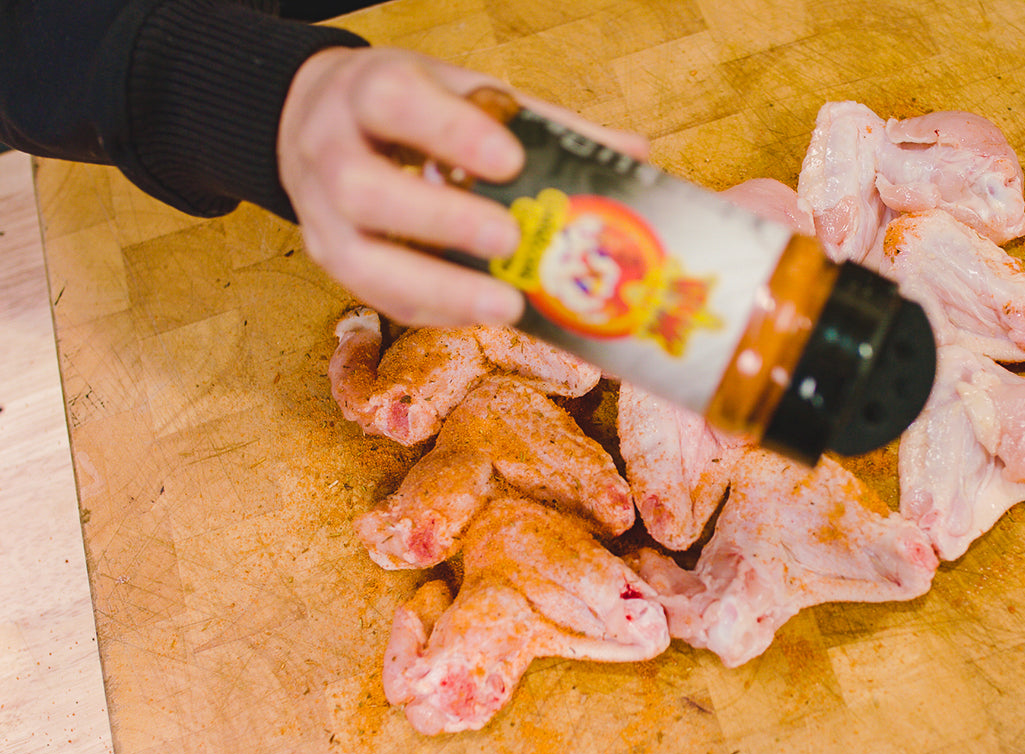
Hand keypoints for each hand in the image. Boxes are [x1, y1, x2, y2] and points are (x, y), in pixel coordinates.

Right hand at [277, 47, 648, 327]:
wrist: (316, 121)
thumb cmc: (409, 110)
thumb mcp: (462, 93)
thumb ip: (538, 122)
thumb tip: (632, 152)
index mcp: (369, 91)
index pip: (395, 103)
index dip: (452, 133)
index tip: (511, 162)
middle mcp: (329, 150)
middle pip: (364, 189)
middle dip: (441, 220)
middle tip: (509, 240)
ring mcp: (321, 213)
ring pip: (358, 260)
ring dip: (437, 288)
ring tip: (505, 306)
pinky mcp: (328, 259)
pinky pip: (375, 296)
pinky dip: (432, 310)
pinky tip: (480, 314)